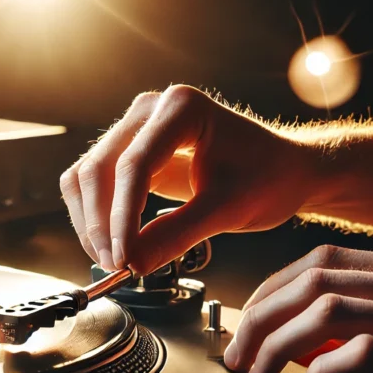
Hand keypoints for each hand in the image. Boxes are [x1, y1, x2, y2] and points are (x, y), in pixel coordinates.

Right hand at [60, 85, 318, 274]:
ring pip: (88, 175)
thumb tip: (132, 263)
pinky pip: (95, 183)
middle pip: (100, 167)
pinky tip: (112, 245)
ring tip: (112, 260)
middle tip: (115, 264)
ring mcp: (137, 129)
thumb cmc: (268, 177)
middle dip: (101, 222)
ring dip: (91, 221)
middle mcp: (151, 110)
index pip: (134, 165)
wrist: (284, 170)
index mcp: (181, 108)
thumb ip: (176, 234)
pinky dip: (96, 216)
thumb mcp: (227, 209)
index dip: (122, 217)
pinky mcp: (131, 152)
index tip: (123, 257)